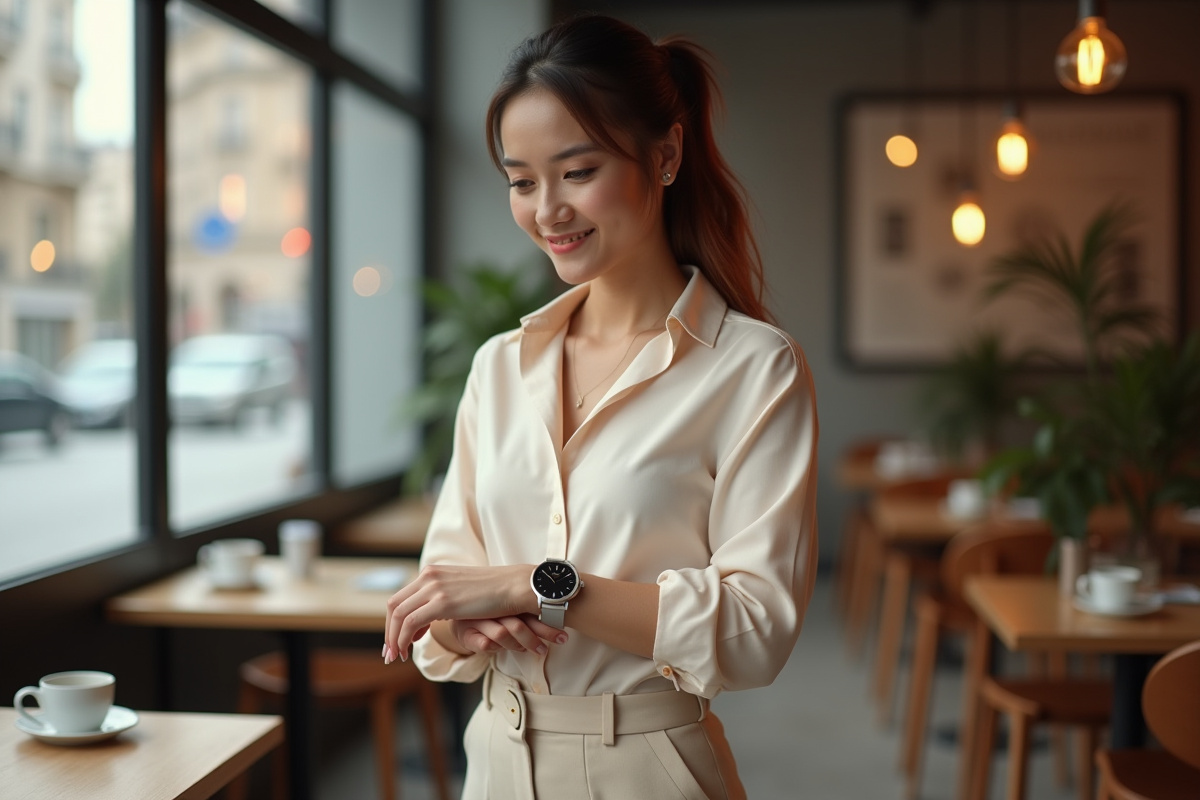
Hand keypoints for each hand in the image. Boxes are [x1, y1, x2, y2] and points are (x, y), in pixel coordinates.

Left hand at [383, 564, 535, 662]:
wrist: (516, 586)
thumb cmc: (496, 592)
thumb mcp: (462, 590)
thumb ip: (444, 598)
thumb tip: (434, 613)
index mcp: (433, 572)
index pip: (401, 597)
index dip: (393, 621)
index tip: (396, 639)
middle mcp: (429, 576)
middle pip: (394, 605)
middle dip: (389, 631)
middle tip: (391, 652)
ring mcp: (434, 587)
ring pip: (399, 615)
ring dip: (394, 639)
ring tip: (398, 656)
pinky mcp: (442, 602)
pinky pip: (411, 623)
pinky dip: (404, 639)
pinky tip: (408, 651)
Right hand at [451, 615, 566, 654]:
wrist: (456, 614)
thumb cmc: (489, 617)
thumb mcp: (510, 614)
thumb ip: (529, 619)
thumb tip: (557, 631)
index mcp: (507, 603)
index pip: (529, 614)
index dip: (546, 627)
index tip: (562, 637)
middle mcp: (494, 610)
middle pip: (518, 624)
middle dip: (535, 639)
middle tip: (545, 651)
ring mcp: (478, 620)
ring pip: (502, 634)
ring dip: (516, 645)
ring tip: (528, 651)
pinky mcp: (465, 632)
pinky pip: (482, 643)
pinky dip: (492, 647)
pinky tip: (496, 648)